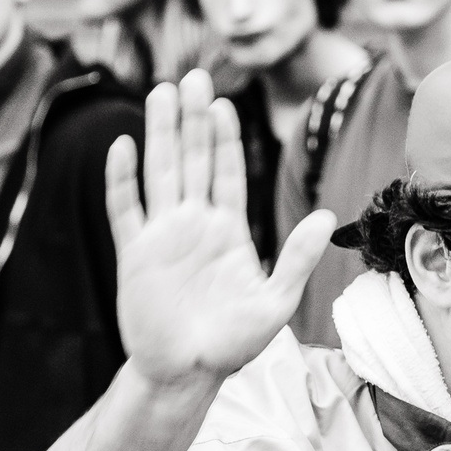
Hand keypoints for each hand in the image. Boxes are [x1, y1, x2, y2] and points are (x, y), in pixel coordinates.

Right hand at [108, 70, 334, 390]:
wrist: (186, 373)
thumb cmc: (232, 344)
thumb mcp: (276, 301)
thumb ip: (297, 257)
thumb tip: (329, 216)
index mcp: (228, 232)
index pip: (227, 173)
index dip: (224, 138)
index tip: (222, 102)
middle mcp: (195, 225)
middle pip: (192, 161)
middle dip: (191, 121)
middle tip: (190, 77)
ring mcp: (163, 236)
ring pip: (160, 173)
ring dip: (159, 134)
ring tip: (160, 94)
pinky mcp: (135, 254)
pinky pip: (125, 209)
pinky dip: (121, 179)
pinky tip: (122, 146)